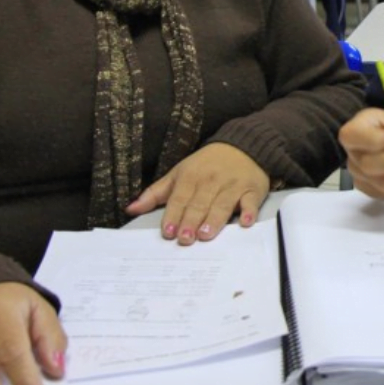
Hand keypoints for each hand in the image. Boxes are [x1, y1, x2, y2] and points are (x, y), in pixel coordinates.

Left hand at [126, 143, 269, 244]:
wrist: (243, 145)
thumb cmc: (206, 164)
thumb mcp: (178, 173)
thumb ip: (155, 193)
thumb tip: (130, 209)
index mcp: (190, 177)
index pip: (180, 198)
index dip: (174, 215)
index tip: (168, 232)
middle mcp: (211, 181)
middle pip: (200, 203)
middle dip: (191, 221)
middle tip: (185, 239)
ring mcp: (233, 185)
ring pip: (223, 204)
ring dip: (215, 219)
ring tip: (206, 234)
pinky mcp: (252, 190)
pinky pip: (251, 202)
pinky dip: (249, 211)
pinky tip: (246, 222)